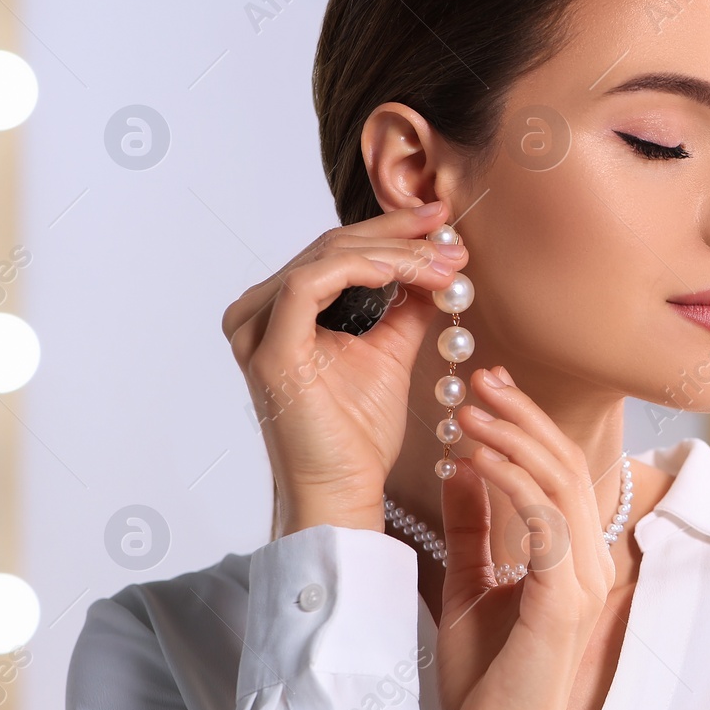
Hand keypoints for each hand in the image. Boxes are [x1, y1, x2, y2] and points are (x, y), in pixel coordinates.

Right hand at [222, 200, 468, 535]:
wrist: (343, 489)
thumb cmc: (358, 433)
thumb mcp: (392, 352)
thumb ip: (406, 306)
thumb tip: (439, 264)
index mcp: (282, 310)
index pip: (339, 250)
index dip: (392, 229)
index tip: (441, 220)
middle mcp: (259, 312)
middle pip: (334, 246)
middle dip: (401, 237)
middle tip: (452, 237)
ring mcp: (257, 328)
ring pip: (328, 257)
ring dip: (395, 253)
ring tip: (445, 263)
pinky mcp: (269, 348)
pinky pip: (311, 283)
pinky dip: (363, 268)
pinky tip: (405, 272)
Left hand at [434, 366, 615, 709]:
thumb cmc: (487, 677)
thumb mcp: (472, 584)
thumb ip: (474, 528)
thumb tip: (463, 466)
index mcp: (574, 557)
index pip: (561, 471)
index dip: (527, 423)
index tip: (487, 384)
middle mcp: (590, 562)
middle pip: (566, 466)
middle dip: (521, 415)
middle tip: (478, 374)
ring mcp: (583, 581)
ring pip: (560, 485)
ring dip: (512, 438)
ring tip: (466, 407)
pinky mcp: (565, 601)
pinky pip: (546, 524)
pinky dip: (512, 483)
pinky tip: (477, 459)